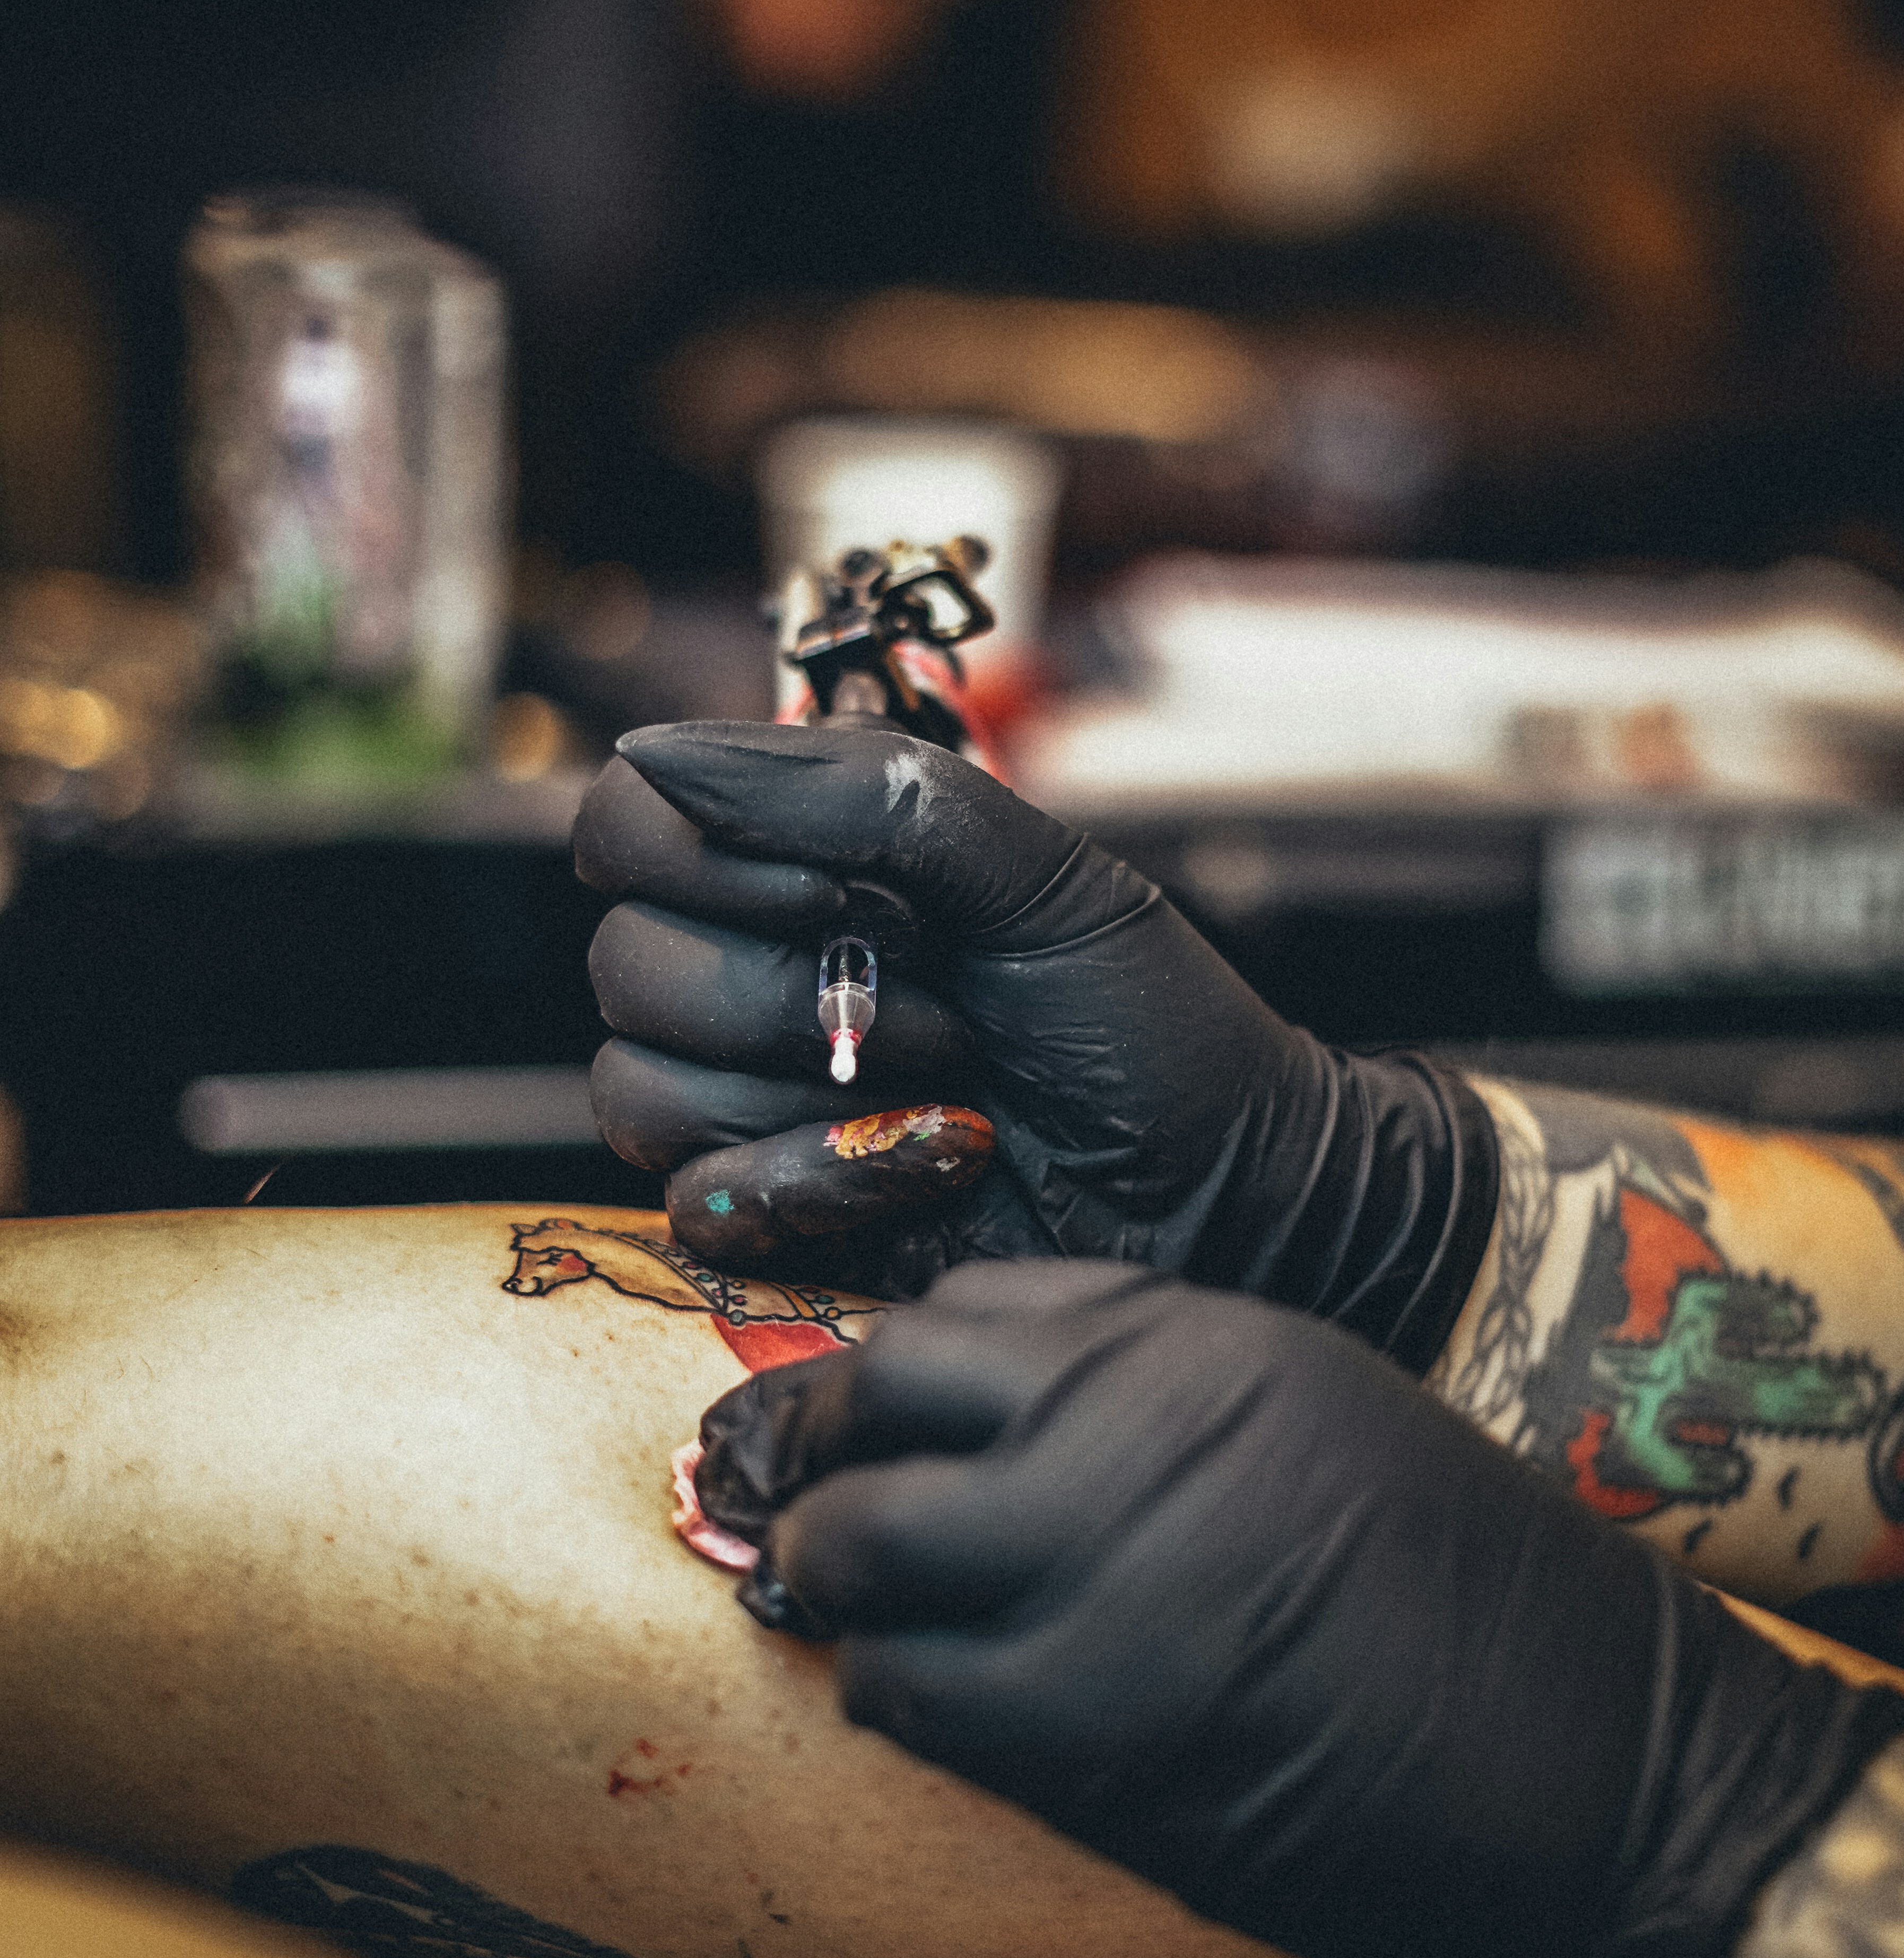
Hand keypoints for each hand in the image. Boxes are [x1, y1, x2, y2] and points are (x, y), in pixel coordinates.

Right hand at [577, 718, 1491, 1362]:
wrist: (1222, 1188)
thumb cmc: (1148, 1024)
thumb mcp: (1030, 871)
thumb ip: (853, 792)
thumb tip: (659, 748)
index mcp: (801, 860)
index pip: (627, 819)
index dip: (704, 853)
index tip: (839, 884)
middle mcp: (755, 966)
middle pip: (627, 962)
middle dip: (801, 989)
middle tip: (945, 1001)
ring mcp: (753, 1094)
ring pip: (643, 1085)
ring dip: (821, 1089)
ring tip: (951, 1084)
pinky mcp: (773, 1210)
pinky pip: (699, 1193)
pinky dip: (826, 1182)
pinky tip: (929, 1165)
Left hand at [693, 1262, 1903, 1957]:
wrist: (1605, 1766)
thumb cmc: (1476, 1602)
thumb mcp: (1324, 1422)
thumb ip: (1163, 1404)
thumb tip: (987, 1428)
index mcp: (1206, 1344)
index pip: (968, 1311)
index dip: (900, 1374)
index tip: (878, 1424)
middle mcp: (1138, 1430)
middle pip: (879, 1395)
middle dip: (816, 1449)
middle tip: (806, 1504)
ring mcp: (1106, 1574)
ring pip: (859, 1543)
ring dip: (829, 1580)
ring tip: (845, 1612)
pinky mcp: (1091, 1731)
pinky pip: (903, 1687)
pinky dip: (886, 1691)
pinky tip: (927, 1700)